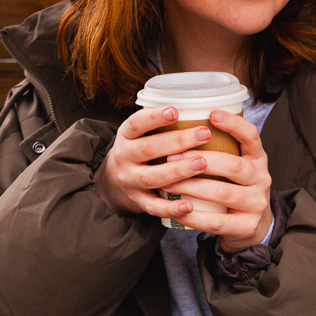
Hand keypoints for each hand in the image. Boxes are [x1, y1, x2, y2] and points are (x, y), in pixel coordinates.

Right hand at [94, 106, 215, 220]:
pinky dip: (171, 208)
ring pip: (152, 177)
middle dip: (177, 141)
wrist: (111, 183)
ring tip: (202, 163)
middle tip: (204, 133)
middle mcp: (124, 157)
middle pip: (148, 149)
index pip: (136, 124)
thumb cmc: (137, 150)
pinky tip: (190, 205)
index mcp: (126, 136)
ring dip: (178, 171)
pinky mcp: (138, 201)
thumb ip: (159, 123)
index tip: (175, 110)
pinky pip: (154, 207)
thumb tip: (200, 106)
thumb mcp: (138, 133)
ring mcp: (130, 181)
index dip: (154, 117)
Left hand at [162, 108, 272, 252]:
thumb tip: (182, 126)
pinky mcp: (247, 226)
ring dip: (192, 187)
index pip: (251, 136)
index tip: (211, 114)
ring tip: (168, 184)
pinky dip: (194, 216)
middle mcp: (262, 179)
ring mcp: (256, 204)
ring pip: (223, 193)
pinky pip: (217, 221)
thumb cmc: (235, 188)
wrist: (252, 227)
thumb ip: (221, 150)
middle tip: (171, 157)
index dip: (233, 124)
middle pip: (233, 165)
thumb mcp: (238, 167)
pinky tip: (177, 210)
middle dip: (200, 160)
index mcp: (258, 159)